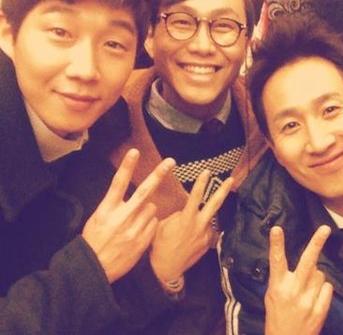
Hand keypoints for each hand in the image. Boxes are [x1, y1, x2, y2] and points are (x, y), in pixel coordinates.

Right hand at [82, 149, 174, 283]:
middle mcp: (122, 217)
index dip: (127, 166)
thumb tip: (129, 191)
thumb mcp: (97, 218)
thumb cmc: (95, 240)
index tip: (134, 151)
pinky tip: (138, 232)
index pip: (118, 183)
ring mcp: (134, 229)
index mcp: (107, 210)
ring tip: (133, 222)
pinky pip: (154, 223)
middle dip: (158, 174)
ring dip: (147, 210)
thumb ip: (114, 204)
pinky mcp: (143, 240)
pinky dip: (149, 224)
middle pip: (144, 191)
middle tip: (170, 161)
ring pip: (151, 208)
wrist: (95, 268)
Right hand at [150, 169, 232, 285]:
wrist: (166, 268)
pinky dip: (199, 230)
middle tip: (231, 179)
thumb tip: (186, 211)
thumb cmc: (160, 244)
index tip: (207, 172)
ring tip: (187, 229)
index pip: (195, 196)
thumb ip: (177, 215)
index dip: (201, 183)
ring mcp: (205, 235)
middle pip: (215, 204)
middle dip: (223, 190)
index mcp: (186, 219)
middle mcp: (199, 225)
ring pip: (208, 219)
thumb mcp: (163, 225)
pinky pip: (206, 231)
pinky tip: (189, 238)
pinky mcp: (208, 243)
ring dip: (202, 218)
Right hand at [265, 225, 332, 334]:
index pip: (276, 261)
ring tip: (307, 291)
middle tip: (326, 229)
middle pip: (308, 261)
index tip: (277, 228)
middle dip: (317, 243)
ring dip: (316, 277)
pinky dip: (323, 289)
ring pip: (320, 274)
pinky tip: (314, 299)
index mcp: (277, 287)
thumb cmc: (277, 317)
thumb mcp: (272, 296)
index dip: (276, 244)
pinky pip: (327, 287)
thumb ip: (283, 279)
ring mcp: (308, 300)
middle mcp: (293, 291)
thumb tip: (302, 262)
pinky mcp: (320, 309)